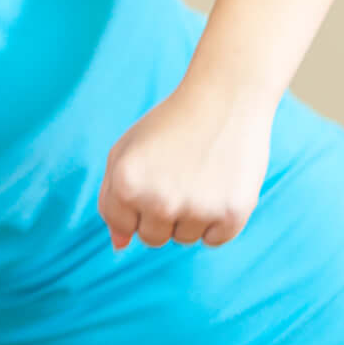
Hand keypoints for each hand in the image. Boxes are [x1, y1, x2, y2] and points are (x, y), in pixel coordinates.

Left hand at [99, 84, 274, 249]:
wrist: (226, 99)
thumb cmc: (169, 125)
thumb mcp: (124, 152)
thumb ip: (111, 199)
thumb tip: (119, 245)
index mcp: (126, 186)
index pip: (123, 226)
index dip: (137, 206)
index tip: (152, 181)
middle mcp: (159, 202)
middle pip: (153, 238)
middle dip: (161, 215)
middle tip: (178, 179)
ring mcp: (197, 209)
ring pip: (184, 238)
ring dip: (191, 218)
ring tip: (200, 178)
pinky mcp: (232, 213)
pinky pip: (215, 240)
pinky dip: (217, 222)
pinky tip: (219, 189)